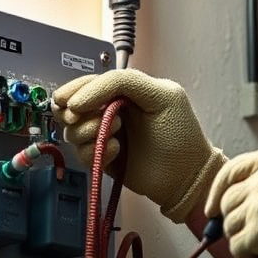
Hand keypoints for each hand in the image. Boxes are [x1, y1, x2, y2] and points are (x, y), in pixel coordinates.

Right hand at [51, 70, 225, 222]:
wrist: (187, 176)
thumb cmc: (182, 134)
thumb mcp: (161, 94)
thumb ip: (123, 82)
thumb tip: (80, 98)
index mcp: (123, 91)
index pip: (87, 83)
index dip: (76, 92)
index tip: (77, 105)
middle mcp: (110, 111)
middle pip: (71, 107)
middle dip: (79, 114)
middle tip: (101, 121)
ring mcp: (105, 135)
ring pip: (72, 130)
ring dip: (89, 132)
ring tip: (117, 133)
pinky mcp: (102, 158)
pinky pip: (81, 154)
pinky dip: (95, 152)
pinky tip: (117, 151)